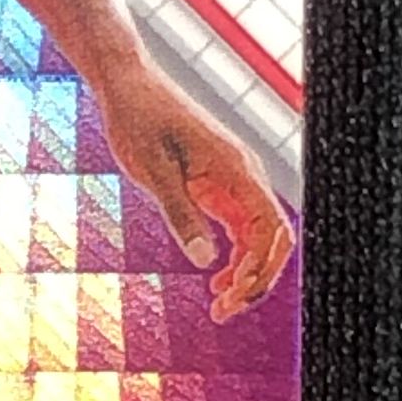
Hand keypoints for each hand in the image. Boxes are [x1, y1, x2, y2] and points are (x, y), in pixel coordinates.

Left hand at [91, 58, 293, 322]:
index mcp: (237, 170)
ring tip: (220, 307)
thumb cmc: (138, 122)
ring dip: (246, 273)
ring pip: (259, 236)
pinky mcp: (219, 185)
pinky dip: (234, 257)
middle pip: (273, 239)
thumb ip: (180, 214)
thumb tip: (204, 260)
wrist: (128, 87)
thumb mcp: (153, 172)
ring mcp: (234, 181)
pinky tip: (215, 280)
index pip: (270, 229)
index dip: (259, 268)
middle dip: (256, 279)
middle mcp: (245, 176)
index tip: (230, 296)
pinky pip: (240, 227)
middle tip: (223, 312)